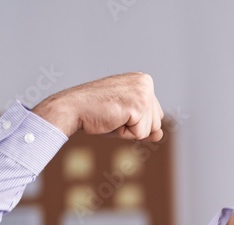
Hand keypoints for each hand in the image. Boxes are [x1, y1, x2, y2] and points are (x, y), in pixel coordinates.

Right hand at [32, 73, 163, 140]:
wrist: (73, 108)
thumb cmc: (97, 112)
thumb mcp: (126, 118)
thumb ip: (146, 125)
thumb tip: (160, 135)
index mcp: (144, 81)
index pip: (156, 116)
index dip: (136, 121)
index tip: (117, 110)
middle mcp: (146, 83)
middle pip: (156, 123)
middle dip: (135, 126)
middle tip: (114, 114)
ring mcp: (143, 93)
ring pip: (150, 130)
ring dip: (130, 130)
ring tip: (113, 116)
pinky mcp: (138, 106)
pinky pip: (140, 134)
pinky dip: (125, 133)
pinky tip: (112, 119)